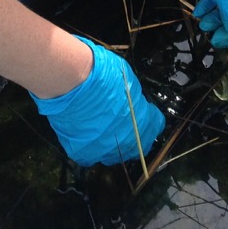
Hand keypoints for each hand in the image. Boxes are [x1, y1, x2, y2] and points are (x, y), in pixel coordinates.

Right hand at [31, 36, 165, 165]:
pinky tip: (83, 131)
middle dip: (131, 134)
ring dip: (110, 143)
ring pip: (112, 154)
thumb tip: (132, 103)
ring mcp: (104, 149)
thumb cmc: (100, 74)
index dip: (150, 118)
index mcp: (142, 121)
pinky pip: (88, 155)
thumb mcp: (128, 80)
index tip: (144, 113)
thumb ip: (133, 98)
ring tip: (100, 127)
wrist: (71, 80)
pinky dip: (87, 145)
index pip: (155, 126)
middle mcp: (126, 141)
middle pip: (136, 146)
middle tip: (121, 121)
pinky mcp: (82, 152)